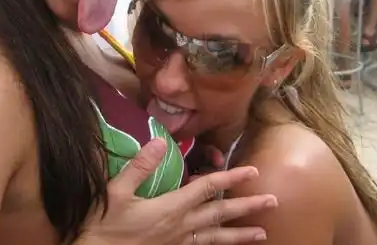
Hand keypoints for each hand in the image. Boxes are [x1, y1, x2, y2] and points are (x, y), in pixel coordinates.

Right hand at [79, 138, 275, 244]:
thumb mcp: (116, 191)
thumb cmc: (103, 225)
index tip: (253, 171)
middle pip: (221, 214)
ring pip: (216, 238)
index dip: (231, 176)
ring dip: (240, 234)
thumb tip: (161, 141)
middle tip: (273, 202)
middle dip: (248, 207)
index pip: (208, 187)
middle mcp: (181, 227)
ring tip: (262, 234)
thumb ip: (140, 167)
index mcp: (171, 208)